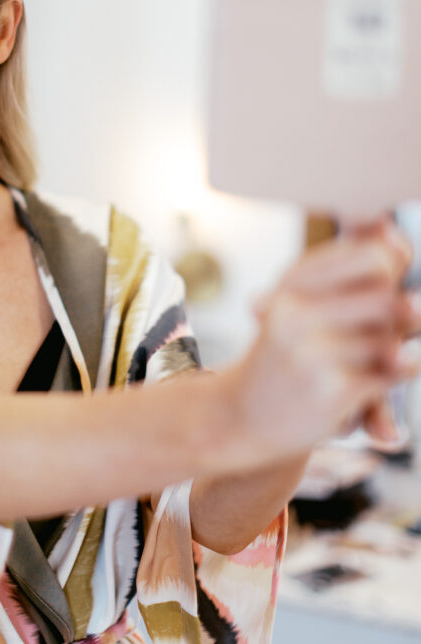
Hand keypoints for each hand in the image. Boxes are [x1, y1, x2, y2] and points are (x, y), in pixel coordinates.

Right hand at [227, 218, 420, 463]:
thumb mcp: (301, 308)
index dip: (397, 268)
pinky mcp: (329, 389)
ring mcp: (311, 350)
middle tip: (395, 327)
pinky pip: (389, 377)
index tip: (393, 280)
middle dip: (403, 317)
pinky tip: (372, 386)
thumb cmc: (283, 358)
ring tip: (378, 361)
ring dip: (396, 354)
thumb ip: (346, 273)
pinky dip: (391, 382)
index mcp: (293, 286)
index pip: (375, 258)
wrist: (240, 417)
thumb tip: (387, 226)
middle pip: (389, 298)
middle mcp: (296, 312)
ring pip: (391, 340)